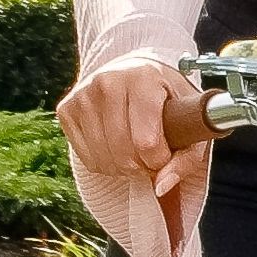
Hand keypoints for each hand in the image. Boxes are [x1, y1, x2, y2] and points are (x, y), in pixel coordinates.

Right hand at [56, 57, 210, 197]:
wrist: (135, 70)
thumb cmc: (166, 96)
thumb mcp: (189, 120)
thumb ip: (186, 158)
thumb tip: (161, 186)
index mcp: (142, 79)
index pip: (147, 142)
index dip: (160, 160)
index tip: (165, 153)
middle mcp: (108, 82)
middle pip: (124, 154)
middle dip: (142, 167)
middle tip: (150, 157)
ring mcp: (83, 95)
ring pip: (104, 160)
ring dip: (123, 168)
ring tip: (135, 152)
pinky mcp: (66, 109)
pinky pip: (87, 159)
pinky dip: (104, 163)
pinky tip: (115, 147)